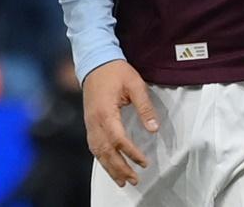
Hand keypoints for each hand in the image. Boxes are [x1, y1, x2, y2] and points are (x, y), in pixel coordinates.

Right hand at [83, 59, 158, 185]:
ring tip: (122, 181)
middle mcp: (95, 121)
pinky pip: (93, 146)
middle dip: (120, 168)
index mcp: (106, 112)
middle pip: (106, 151)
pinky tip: (109, 166)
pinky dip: (101, 159)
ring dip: (110, 168)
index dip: (131, 153)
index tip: (144, 162)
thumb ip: (145, 107)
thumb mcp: (135, 84)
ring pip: (98, 152)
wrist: (95, 61)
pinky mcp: (89, 123)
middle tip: (134, 180)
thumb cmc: (116, 71)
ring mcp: (89, 123)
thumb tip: (154, 129)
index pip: (119, 139)